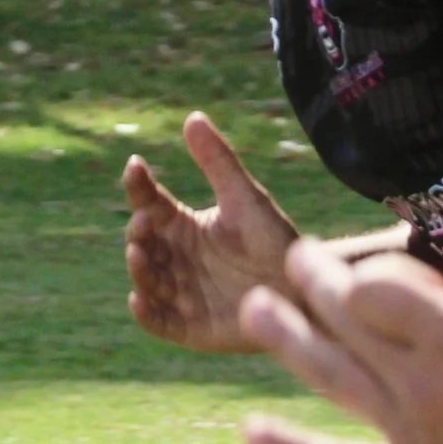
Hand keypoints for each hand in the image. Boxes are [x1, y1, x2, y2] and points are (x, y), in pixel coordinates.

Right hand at [124, 113, 300, 352]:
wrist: (306, 291)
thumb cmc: (276, 241)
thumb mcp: (245, 198)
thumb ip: (218, 162)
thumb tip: (192, 117)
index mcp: (183, 225)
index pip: (150, 202)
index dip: (139, 185)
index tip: (136, 167)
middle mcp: (176, 258)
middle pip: (143, 241)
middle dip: (138, 232)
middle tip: (145, 223)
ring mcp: (180, 293)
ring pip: (147, 279)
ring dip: (139, 268)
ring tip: (140, 253)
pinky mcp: (190, 326)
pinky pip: (159, 322)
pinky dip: (146, 314)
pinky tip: (139, 300)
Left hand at [241, 234, 442, 443]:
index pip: (377, 286)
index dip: (374, 266)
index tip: (394, 267)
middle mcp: (421, 386)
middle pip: (345, 322)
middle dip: (315, 281)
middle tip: (298, 256)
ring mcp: (411, 438)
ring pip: (331, 379)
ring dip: (286, 340)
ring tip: (254, 310)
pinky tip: (253, 432)